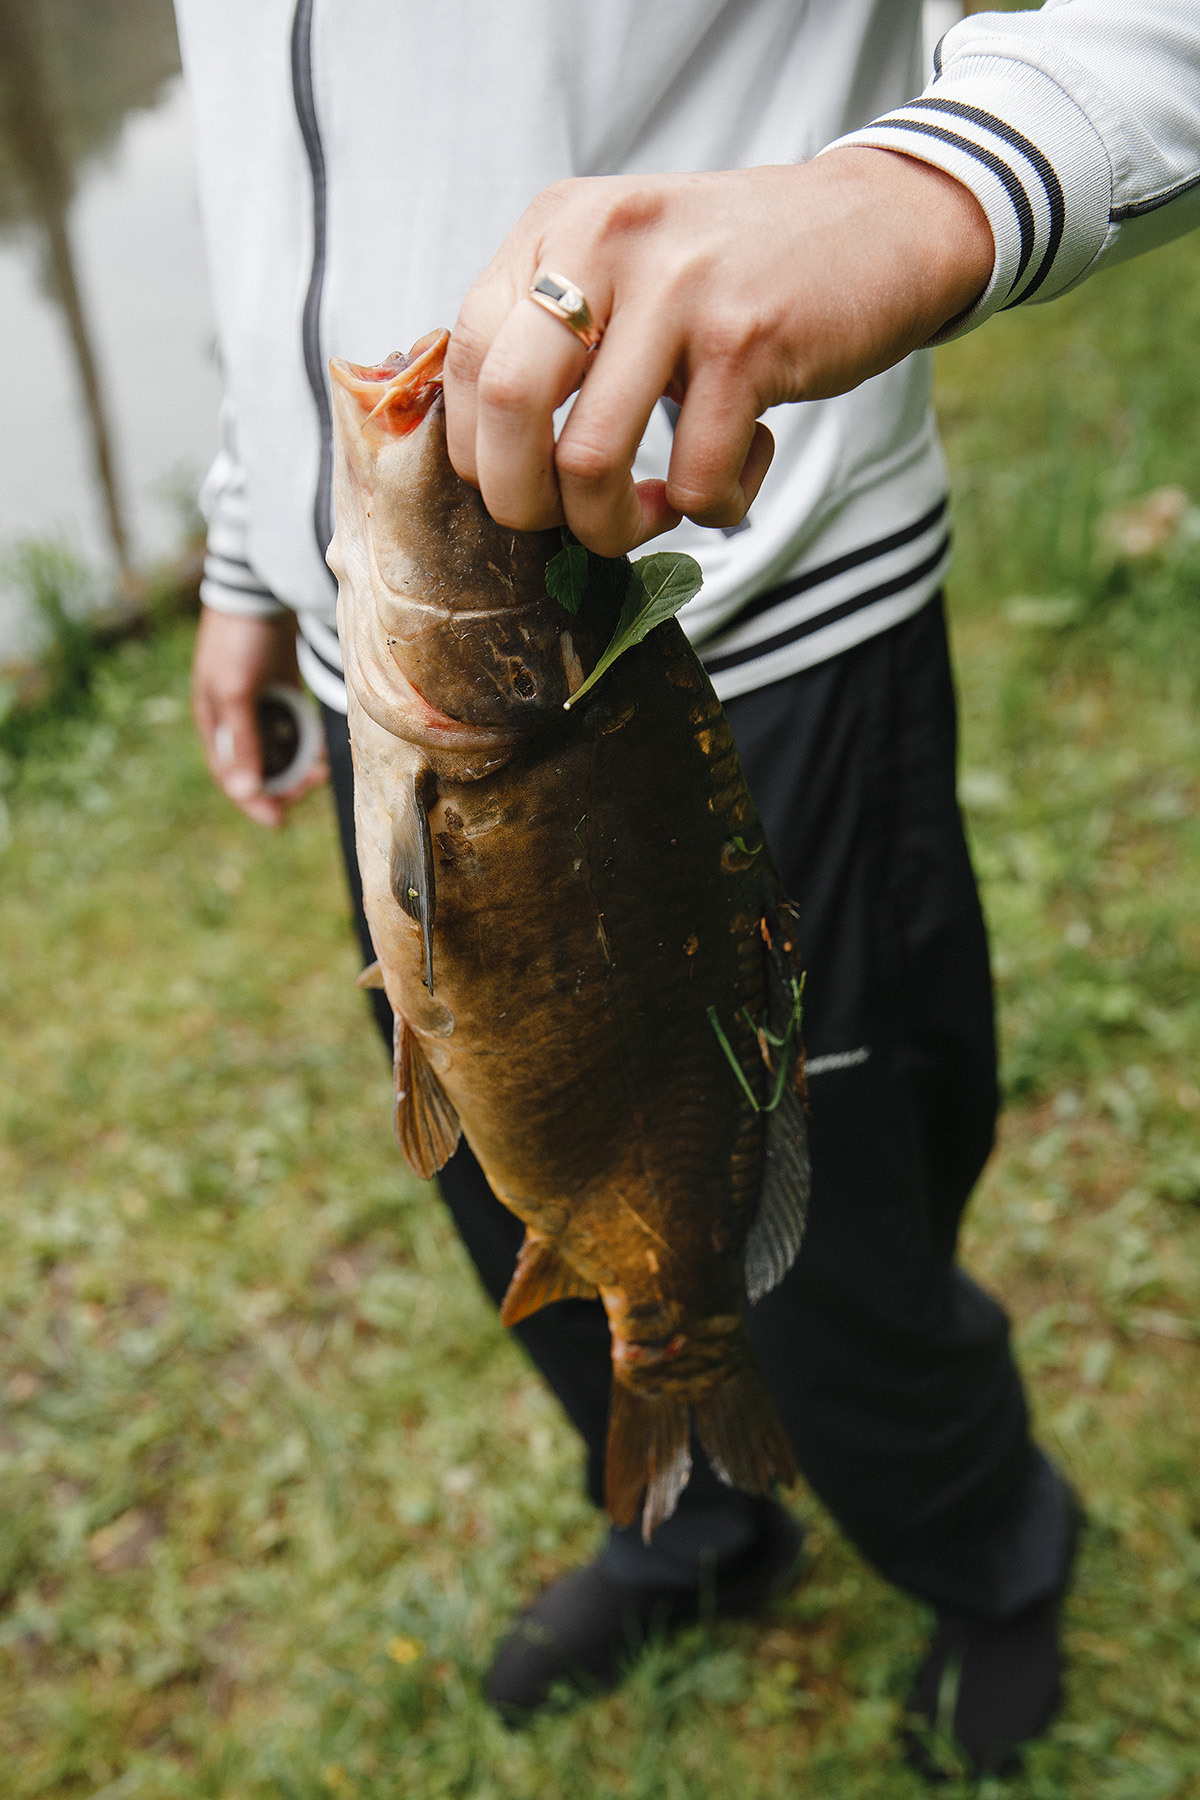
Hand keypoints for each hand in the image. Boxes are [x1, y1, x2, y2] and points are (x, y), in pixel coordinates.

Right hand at [190, 607, 327, 827]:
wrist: (261, 590)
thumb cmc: (241, 641)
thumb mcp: (237, 692)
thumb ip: (242, 742)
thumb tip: (244, 792)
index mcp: (214, 725)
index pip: (232, 778)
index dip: (254, 803)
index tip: (279, 824)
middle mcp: (234, 722)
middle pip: (259, 770)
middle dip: (285, 784)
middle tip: (315, 784)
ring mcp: (258, 707)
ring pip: (279, 753)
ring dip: (298, 766)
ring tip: (322, 770)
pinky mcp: (280, 693)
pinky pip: (292, 730)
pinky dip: (305, 742)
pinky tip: (323, 748)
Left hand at [444, 147, 992, 557]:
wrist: (878, 228)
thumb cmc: (735, 279)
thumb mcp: (625, 267)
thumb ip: (553, 333)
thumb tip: (490, 463)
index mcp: (556, 225)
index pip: (460, 359)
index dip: (480, 452)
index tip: (525, 487)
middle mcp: (603, 241)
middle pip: (507, 409)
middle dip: (526, 506)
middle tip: (570, 525)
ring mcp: (676, 288)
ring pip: (591, 461)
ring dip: (617, 527)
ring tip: (657, 514)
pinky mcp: (746, 339)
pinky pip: (695, 478)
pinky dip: (714, 507)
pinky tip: (737, 475)